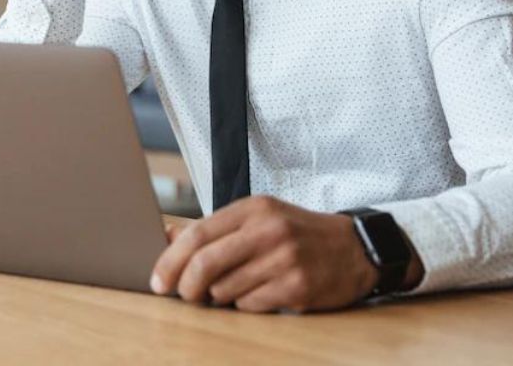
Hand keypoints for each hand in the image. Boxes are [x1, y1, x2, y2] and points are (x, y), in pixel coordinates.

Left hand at [150, 196, 386, 312]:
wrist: (354, 249)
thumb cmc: (297, 233)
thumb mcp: (257, 219)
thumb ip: (214, 228)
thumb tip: (167, 236)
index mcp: (253, 209)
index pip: (198, 233)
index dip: (171, 259)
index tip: (158, 279)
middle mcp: (268, 230)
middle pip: (206, 262)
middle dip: (185, 285)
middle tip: (182, 295)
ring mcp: (284, 259)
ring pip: (225, 288)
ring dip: (219, 296)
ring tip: (231, 288)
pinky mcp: (298, 287)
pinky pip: (251, 304)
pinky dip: (245, 304)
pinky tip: (258, 294)